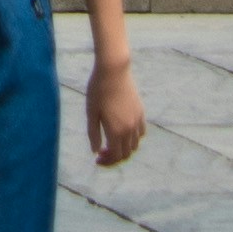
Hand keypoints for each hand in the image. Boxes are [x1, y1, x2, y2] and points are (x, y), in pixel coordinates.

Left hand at [86, 55, 147, 169]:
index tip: (97, 159)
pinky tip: (123, 131)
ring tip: (112, 142)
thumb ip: (93, 134)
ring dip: (124, 149)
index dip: (107, 161)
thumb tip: (96, 151)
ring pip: (135, 145)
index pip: (116, 156)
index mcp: (116, 131)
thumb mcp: (91, 112)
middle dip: (114, 157)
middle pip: (126, 153)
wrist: (113, 70)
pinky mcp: (140, 112)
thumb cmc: (98, 89)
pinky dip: (134, 138)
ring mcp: (137, 121)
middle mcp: (129, 129)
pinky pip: (141, 133)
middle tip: (102, 152)